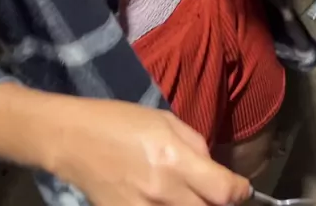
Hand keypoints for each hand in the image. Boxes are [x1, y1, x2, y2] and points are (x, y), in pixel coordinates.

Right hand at [51, 100, 250, 205]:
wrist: (73, 139)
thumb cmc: (119, 120)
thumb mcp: (164, 119)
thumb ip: (195, 144)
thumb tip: (214, 168)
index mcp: (175, 159)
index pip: (224, 191)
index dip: (241, 192)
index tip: (242, 189)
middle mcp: (163, 191)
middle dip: (218, 203)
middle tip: (214, 192)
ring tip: (187, 194)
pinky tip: (166, 201)